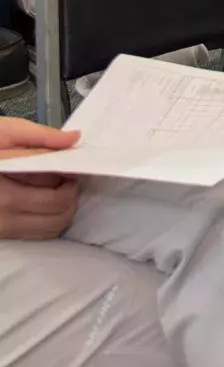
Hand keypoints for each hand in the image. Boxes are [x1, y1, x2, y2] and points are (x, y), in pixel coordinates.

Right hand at [0, 117, 79, 239]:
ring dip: (65, 208)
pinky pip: (41, 234)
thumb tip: (73, 139)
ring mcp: (1, 224)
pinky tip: (45, 205)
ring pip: (53, 225)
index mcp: (2, 178)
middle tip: (67, 178)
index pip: (51, 180)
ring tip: (57, 190)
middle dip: (70, 190)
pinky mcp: (3, 233)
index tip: (68, 165)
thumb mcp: (6, 132)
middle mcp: (1, 206)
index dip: (69, 171)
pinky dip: (52, 221)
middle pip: (57, 206)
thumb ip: (41, 136)